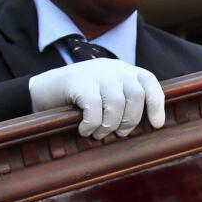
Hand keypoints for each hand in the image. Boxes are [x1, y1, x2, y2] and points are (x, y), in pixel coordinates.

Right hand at [28, 58, 165, 138]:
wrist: (44, 89)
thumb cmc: (80, 98)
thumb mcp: (107, 93)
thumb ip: (126, 101)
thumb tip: (149, 126)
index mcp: (124, 70)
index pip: (149, 82)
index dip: (156, 104)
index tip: (157, 124)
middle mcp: (113, 68)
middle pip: (136, 96)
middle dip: (130, 121)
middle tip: (118, 134)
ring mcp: (96, 72)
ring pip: (116, 105)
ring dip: (109, 126)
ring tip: (98, 134)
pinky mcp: (78, 81)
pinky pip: (94, 109)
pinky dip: (92, 125)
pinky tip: (84, 130)